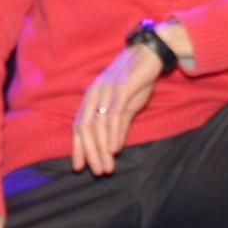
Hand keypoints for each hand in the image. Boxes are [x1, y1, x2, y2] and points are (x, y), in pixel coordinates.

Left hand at [69, 44, 165, 175]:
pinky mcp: (121, 89)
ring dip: (102, 149)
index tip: (79, 167)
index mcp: (91, 97)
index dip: (77, 147)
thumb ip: (119, 124)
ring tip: (107, 167)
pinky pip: (114, 115)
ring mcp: (106, 91)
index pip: (78, 126)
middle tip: (97, 172)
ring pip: (98, 125)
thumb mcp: (126, 105)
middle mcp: (94, 94)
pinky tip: (115, 149)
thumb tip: (113, 148)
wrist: (149, 54)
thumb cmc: (136, 79)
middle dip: (90, 153)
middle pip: (85, 128)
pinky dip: (113, 134)